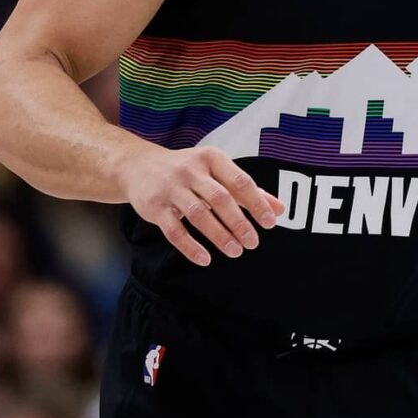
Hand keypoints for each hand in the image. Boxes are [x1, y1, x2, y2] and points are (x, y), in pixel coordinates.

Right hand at [120, 143, 285, 266]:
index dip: (257, 203)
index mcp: (211, 158)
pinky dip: (190, 246)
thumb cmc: (187, 171)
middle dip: (239, 223)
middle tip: (253, 243)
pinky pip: (174, 230)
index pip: (240, 181)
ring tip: (235, 252)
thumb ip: (248, 190)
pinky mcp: (155, 207)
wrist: (138, 166)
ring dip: (218, 235)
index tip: (270, 223)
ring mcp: (171, 188)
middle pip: (220, 199)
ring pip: (198, 214)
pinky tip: (205, 259)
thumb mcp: (217, 172)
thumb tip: (279, 209)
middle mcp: (191, 170)